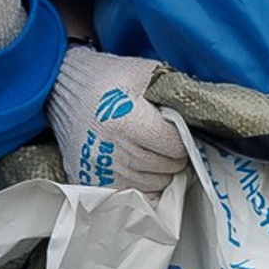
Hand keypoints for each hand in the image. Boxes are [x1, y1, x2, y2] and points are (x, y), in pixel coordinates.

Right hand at [50, 49, 187, 194]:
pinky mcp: (92, 181)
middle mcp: (111, 151)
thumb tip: (208, 110)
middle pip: (168, 167)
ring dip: (160, 170)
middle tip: (163, 137)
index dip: (182, 136)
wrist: (60, 88)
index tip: (174, 126)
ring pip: (155, 184)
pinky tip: (139, 167)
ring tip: (149, 149)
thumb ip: (177, 89)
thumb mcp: (145, 71)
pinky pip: (134, 196)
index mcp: (125, 121)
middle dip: (173, 153)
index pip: (176, 145)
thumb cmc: (107, 77)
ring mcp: (100, 170)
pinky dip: (143, 185)